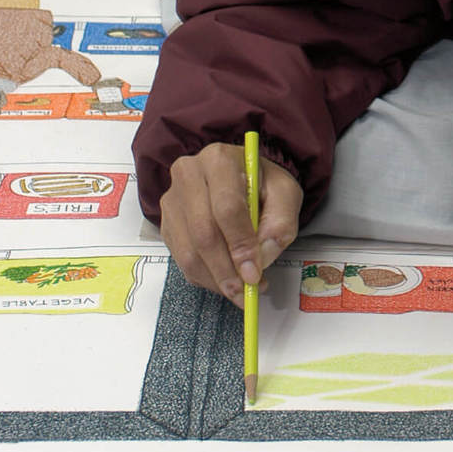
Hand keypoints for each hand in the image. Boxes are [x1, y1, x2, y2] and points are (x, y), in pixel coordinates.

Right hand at [159, 141, 301, 307]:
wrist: (241, 176)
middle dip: (226, 269)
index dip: (240, 245)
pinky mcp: (167, 223)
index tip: (253, 274)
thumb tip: (262, 258)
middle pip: (203, 232)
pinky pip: (181, 259)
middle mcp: (188, 175)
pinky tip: (225, 281)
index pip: (227, 208)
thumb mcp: (285, 194)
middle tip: (245, 291)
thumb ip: (281, 223)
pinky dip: (204, 277)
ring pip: (188, 251)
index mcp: (219, 160)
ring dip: (214, 279)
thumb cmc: (262, 184)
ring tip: (240, 291)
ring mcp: (173, 200)